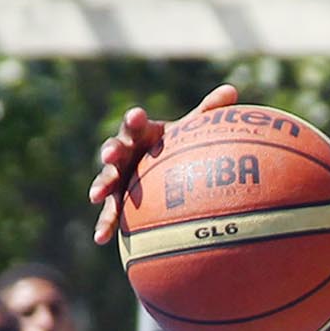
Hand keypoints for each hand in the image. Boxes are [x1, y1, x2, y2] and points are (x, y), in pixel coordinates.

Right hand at [88, 84, 241, 245]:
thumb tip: (232, 91)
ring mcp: (118, 177)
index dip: (135, 120)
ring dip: (101, 186)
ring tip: (97, 196)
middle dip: (111, 151)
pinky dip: (105, 224)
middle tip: (110, 155)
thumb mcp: (191, 132)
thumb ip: (207, 113)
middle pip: (115, 149)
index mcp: (141, 134)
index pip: (136, 124)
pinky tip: (101, 239)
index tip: (137, 116)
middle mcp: (125, 153)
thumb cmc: (178, 148)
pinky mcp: (117, 201)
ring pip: (107, 181)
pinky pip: (110, 213)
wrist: (164, 173)